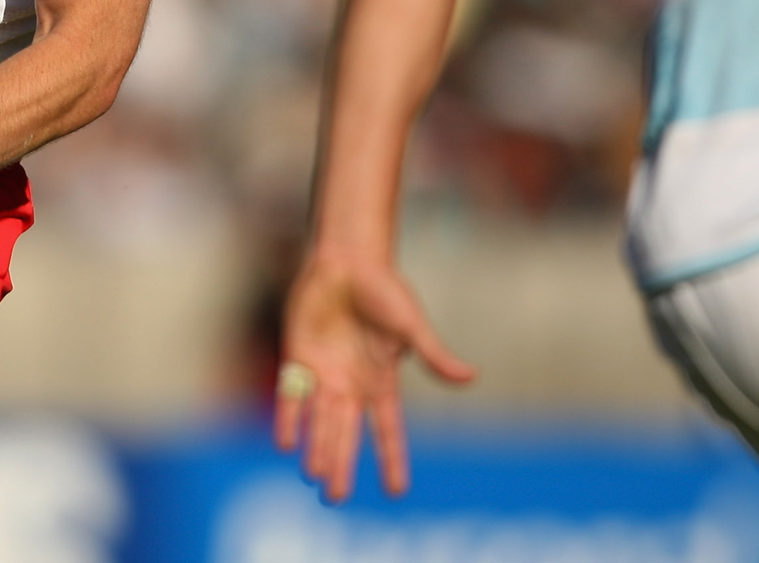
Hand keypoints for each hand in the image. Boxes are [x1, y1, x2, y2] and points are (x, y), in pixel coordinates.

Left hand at [274, 248, 474, 501]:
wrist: (345, 259)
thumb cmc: (384, 290)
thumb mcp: (412, 325)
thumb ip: (435, 355)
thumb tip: (471, 377)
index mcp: (381, 382)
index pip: (388, 429)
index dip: (392, 459)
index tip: (396, 491)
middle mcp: (350, 385)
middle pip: (345, 434)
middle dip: (342, 465)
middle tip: (337, 498)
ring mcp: (323, 374)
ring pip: (318, 421)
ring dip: (317, 448)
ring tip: (316, 478)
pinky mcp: (297, 358)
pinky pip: (290, 396)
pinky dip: (288, 418)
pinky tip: (287, 443)